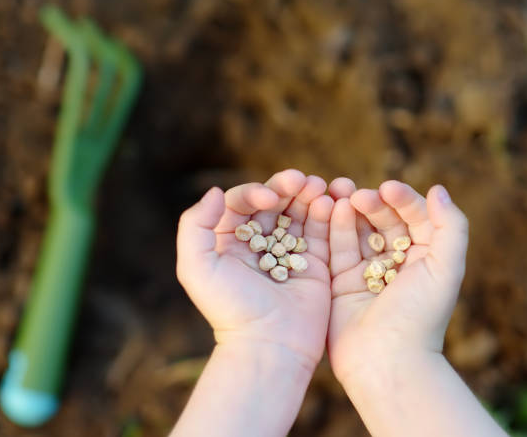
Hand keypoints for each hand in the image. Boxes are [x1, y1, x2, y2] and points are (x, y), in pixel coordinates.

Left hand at [176, 169, 332, 371]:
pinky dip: (327, 215)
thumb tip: (215, 192)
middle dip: (287, 187)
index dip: (255, 191)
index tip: (269, 198)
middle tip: (302, 180)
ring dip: (309, 195)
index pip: (242, 203)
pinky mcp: (315, 264)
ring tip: (320, 186)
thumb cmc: (229, 309)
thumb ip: (195, 225)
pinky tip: (331, 202)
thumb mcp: (195, 267)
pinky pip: (321, 233)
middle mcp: (258, 244)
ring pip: (299, 213)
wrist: (269, 346)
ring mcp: (288, 253)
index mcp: (229, 242)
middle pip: (274, 203)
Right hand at [326, 178, 468, 381]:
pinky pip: (337, 248)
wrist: (385, 361)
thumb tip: (438, 189)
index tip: (388, 188)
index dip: (402, 199)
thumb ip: (451, 226)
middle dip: (372, 202)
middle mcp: (396, 263)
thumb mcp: (446, 267)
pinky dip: (334, 227)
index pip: (414, 217)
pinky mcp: (340, 281)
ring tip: (340, 192)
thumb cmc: (420, 316)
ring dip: (350, 209)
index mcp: (425, 258)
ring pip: (358, 230)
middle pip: (383, 221)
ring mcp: (366, 272)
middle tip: (359, 193)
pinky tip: (332, 209)